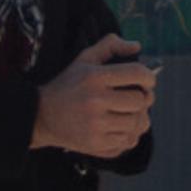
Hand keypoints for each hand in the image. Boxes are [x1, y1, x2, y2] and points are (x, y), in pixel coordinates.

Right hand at [34, 36, 156, 158]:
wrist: (42, 116)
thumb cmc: (67, 85)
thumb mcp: (84, 60)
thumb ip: (110, 46)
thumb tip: (136, 46)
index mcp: (95, 77)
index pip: (137, 74)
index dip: (149, 77)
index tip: (147, 81)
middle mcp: (95, 101)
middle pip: (140, 100)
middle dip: (143, 98)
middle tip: (137, 97)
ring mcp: (96, 125)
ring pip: (138, 123)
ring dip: (138, 118)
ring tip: (129, 113)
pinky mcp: (96, 144)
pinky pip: (128, 141)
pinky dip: (129, 135)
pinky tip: (119, 127)